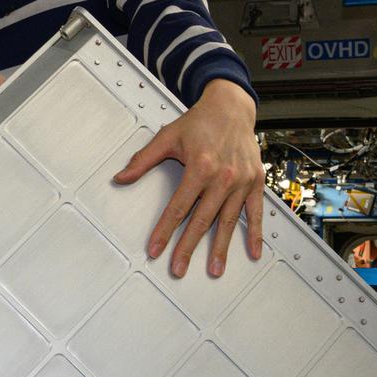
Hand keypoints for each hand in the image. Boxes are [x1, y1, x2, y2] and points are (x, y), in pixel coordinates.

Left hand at [115, 79, 264, 277]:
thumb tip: (120, 177)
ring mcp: (241, 181)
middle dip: (188, 247)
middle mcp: (223, 177)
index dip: (165, 230)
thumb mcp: (168, 137)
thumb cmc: (200, 122)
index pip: (179, 207)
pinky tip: (252, 252)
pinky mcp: (255, 182)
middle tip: (178, 269)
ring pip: (227, 222)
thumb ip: (143, 160)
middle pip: (201, 220)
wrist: (232, 107)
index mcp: (200, 166)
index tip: (156, 249)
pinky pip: (255, 213)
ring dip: (221, 248)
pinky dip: (254, 234)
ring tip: (213, 270)